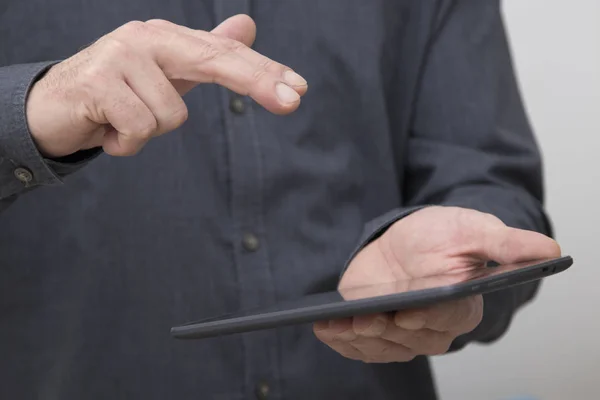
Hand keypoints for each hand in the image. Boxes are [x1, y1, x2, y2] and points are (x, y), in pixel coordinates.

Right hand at [26, 15, 307, 157]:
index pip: (224, 53)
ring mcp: (121, 56)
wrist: (53, 108)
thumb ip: (206, 54)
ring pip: (171, 116)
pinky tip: (107, 131)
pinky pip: (139, 129)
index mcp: (167, 38)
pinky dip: (126, 144)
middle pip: (214, 61)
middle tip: (293, 100)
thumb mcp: (167, 75)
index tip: (299, 90)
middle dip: (256, 81)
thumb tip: (247, 25)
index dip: (263, 72)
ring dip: (148, 133)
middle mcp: (147, 38)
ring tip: (122, 122)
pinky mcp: (97, 82)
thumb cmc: (117, 94)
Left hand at [314, 206, 560, 362]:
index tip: (407, 310)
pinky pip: (359, 345)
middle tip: (363, 316)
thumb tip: (550, 250)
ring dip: (357, 337)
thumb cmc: (445, 235)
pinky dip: (341, 339)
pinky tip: (324, 328)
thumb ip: (506, 243)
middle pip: (408, 339)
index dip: (427, 317)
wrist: (411, 239)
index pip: (446, 319)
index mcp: (461, 307)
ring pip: (380, 347)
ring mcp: (401, 334)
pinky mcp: (375, 330)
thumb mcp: (474, 229)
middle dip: (384, 329)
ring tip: (334, 324)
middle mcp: (432, 329)